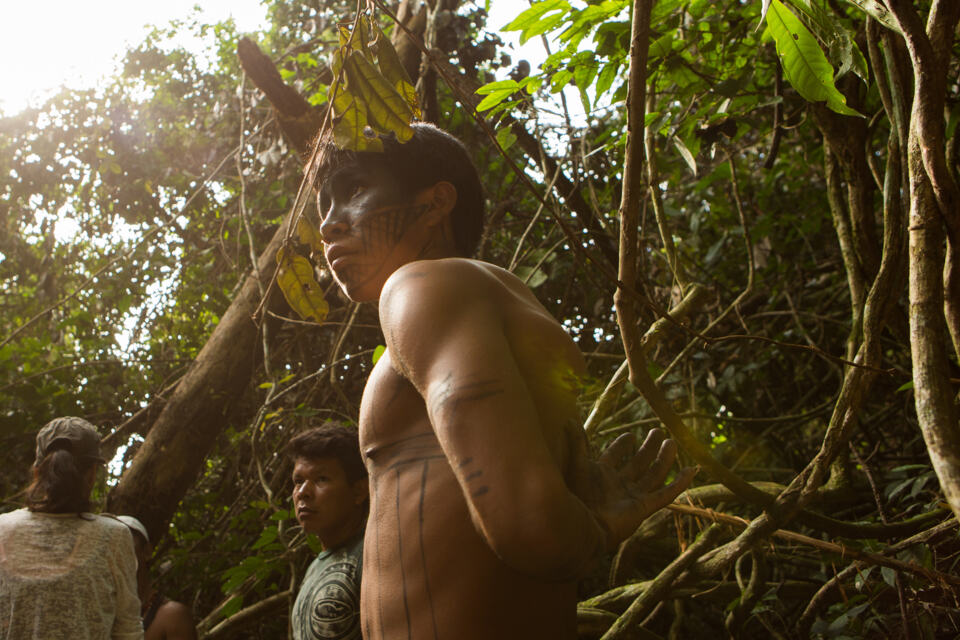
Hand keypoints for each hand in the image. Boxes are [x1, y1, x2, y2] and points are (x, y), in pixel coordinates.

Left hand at [578, 428, 696, 547]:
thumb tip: (569, 420)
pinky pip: (666, 494)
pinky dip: (679, 483)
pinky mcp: (645, 507)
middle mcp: (619, 484)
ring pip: (654, 475)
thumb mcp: (577, 464)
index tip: (631, 436)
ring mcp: (633, 496)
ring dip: (664, 459)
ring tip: (672, 442)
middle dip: (648, 448)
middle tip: (657, 431)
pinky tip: (690, 471)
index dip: (623, 445)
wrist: (585, 526)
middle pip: (638, 463)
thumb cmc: (577, 497)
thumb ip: (576, 443)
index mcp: (601, 474)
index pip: (615, 456)